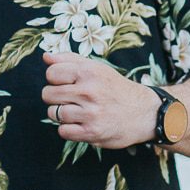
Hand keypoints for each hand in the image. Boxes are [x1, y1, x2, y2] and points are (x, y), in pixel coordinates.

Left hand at [41, 52, 158, 148]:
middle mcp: (89, 92)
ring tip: (77, 111)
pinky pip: (62, 131)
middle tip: (71, 99)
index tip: (67, 83)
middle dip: (55, 97)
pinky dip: (68, 129)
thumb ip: (69, 60)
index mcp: (89, 72)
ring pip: (53, 113)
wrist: (144, 113)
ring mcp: (90, 113)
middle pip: (48, 94)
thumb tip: (45, 56)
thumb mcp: (96, 68)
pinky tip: (80, 123)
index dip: (55, 79)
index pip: (51, 74)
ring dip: (61, 114)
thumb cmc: (114, 88)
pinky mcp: (92, 132)